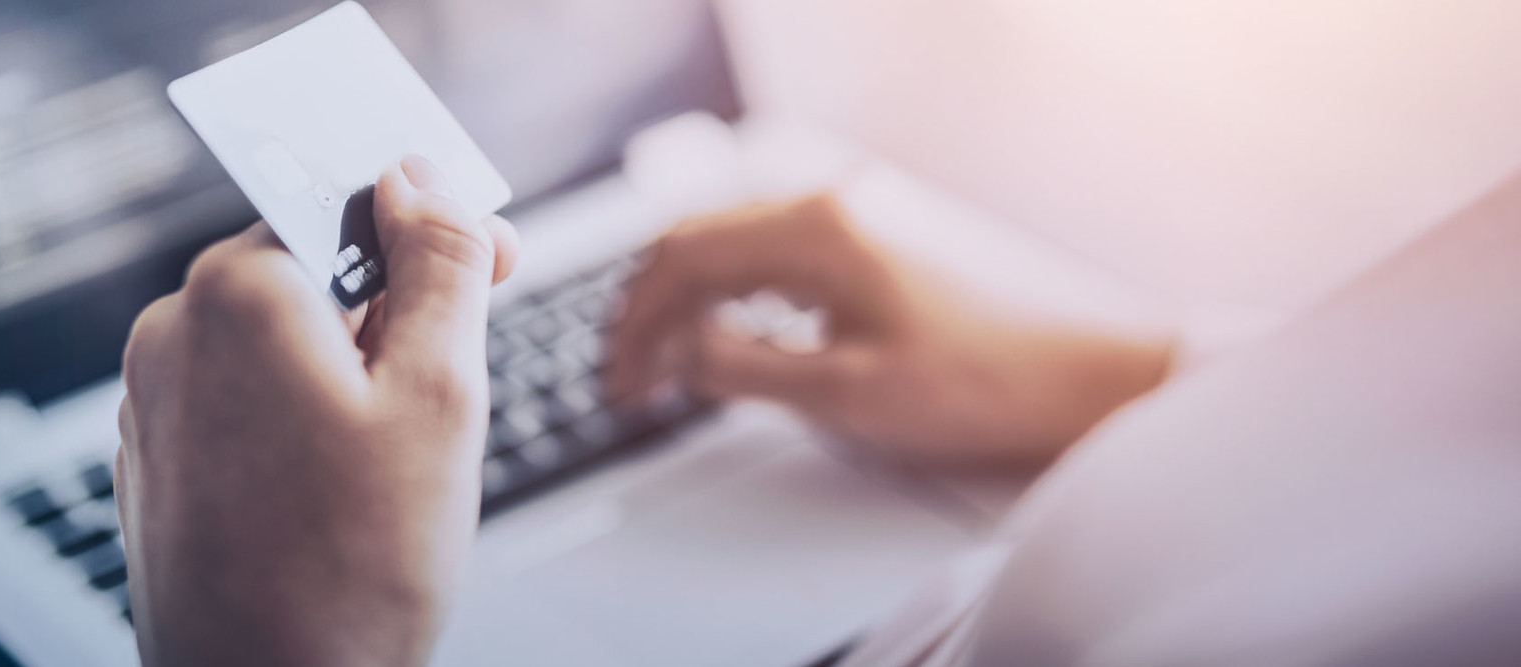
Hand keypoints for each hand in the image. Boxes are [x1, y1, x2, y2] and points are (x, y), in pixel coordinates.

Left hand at [114, 157, 518, 666]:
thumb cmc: (354, 574)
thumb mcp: (440, 396)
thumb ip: (438, 264)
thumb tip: (419, 178)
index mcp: (238, 293)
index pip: (348, 201)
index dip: (430, 231)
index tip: (489, 267)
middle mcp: (173, 333)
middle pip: (312, 273)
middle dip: (391, 316)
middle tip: (444, 397)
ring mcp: (152, 402)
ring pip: (279, 342)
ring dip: (346, 374)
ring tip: (386, 465)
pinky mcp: (155, 461)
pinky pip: (241, 402)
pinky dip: (297, 423)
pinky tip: (335, 494)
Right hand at [607, 193, 1170, 465]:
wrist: (1100, 373)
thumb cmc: (991, 381)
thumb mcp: (847, 393)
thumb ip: (745, 367)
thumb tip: (681, 355)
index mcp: (817, 230)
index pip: (683, 259)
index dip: (635, 325)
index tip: (621, 383)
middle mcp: (835, 205)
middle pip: (702, 240)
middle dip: (653, 309)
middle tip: (633, 378)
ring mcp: (865, 216)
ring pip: (740, 243)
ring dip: (696, 300)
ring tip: (676, 366)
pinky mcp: (888, 239)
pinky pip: (783, 251)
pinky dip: (742, 292)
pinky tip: (742, 337)